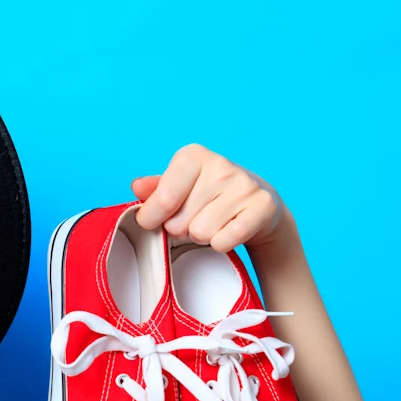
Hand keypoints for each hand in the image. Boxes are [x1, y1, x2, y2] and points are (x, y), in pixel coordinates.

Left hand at [130, 144, 287, 252]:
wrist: (255, 202)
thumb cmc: (206, 195)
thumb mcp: (177, 188)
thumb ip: (154, 190)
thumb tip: (137, 187)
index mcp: (193, 156)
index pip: (163, 199)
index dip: (151, 218)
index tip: (152, 220)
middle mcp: (220, 165)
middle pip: (179, 222)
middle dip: (181, 228)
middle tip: (195, 218)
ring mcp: (244, 185)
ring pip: (201, 233)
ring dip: (201, 237)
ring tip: (212, 223)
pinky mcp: (263, 206)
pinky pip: (224, 241)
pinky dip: (221, 244)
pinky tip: (228, 229)